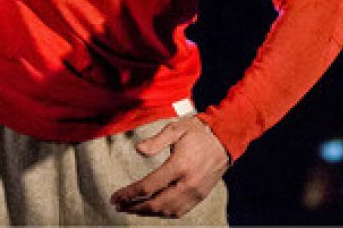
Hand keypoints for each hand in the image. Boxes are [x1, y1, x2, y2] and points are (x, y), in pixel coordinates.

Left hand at [110, 116, 229, 217]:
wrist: (227, 137)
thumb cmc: (200, 131)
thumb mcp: (176, 129)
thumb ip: (156, 140)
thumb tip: (138, 149)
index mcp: (179, 165)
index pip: (148, 186)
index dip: (129, 194)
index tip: (115, 197)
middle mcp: (188, 182)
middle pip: (155, 204)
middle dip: (134, 208)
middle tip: (120, 207)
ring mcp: (196, 191)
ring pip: (167, 211)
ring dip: (147, 213)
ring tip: (134, 209)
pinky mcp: (201, 195)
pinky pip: (180, 211)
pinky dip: (163, 213)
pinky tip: (154, 209)